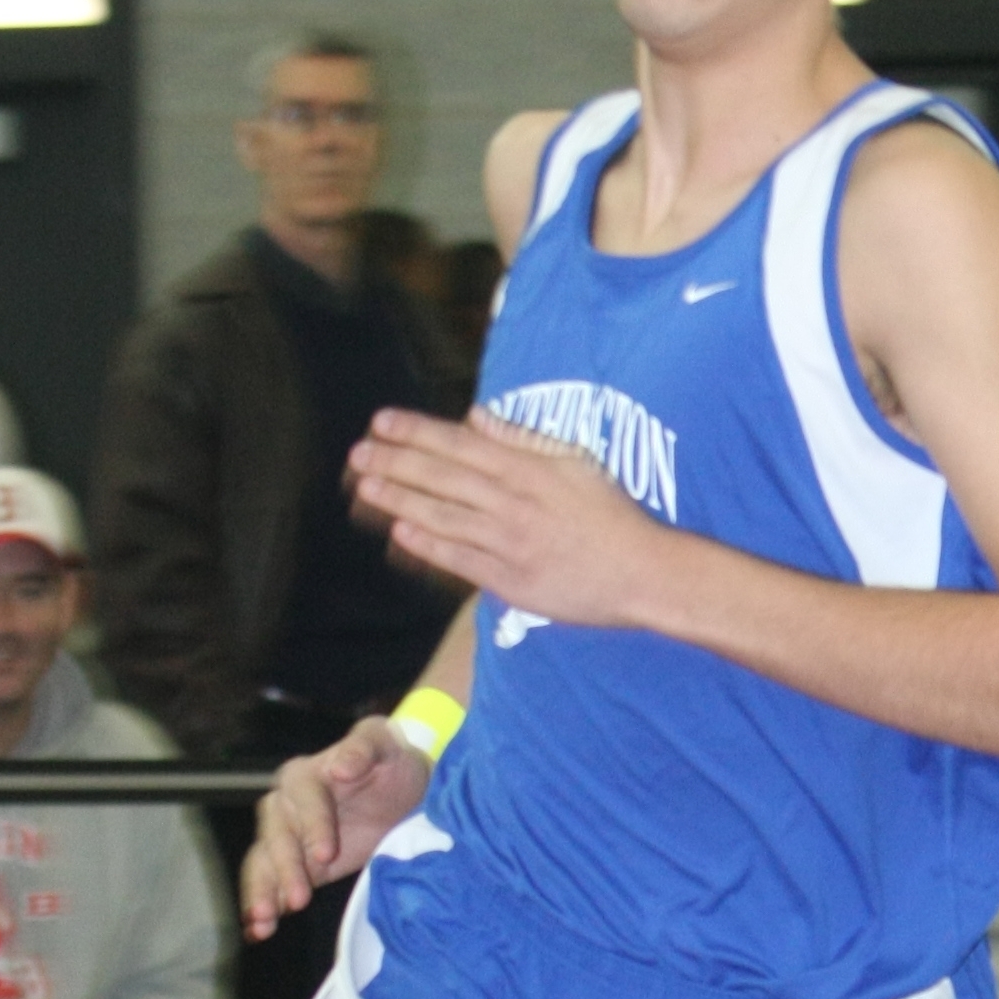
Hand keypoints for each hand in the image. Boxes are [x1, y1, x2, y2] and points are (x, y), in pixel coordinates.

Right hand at [242, 715, 430, 939]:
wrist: (404, 796)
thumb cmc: (394, 765)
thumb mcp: (387, 746)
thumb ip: (364, 748)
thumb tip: (339, 768)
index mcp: (306, 775)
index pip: (302, 799)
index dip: (313, 826)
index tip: (326, 854)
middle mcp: (287, 806)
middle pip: (276, 836)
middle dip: (284, 869)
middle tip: (298, 900)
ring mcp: (287, 840)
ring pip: (264, 863)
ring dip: (262, 892)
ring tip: (264, 922)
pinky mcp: (294, 868)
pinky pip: (270, 885)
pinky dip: (264, 907)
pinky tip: (259, 931)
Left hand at [346, 407, 666, 627]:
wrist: (642, 572)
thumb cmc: (611, 514)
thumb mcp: (574, 461)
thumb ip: (521, 439)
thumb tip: (476, 418)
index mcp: (526, 469)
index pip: (458, 444)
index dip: (415, 432)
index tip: (381, 421)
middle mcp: (511, 503)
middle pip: (441, 478)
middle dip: (394, 463)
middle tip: (357, 454)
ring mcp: (508, 543)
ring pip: (442, 517)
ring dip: (399, 501)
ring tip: (366, 488)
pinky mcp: (510, 581)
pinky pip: (459, 560)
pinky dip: (428, 545)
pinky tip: (400, 532)